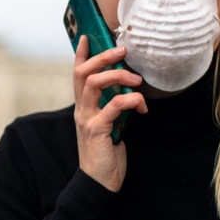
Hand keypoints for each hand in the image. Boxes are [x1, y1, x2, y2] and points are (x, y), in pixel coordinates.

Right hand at [73, 37, 147, 191]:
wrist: (99, 182)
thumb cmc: (107, 153)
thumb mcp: (110, 124)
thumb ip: (113, 106)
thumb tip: (129, 88)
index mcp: (83, 106)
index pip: (77, 74)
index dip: (80, 54)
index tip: (87, 36)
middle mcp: (81, 109)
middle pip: (83, 72)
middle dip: (102, 57)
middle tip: (122, 51)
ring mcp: (87, 119)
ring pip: (94, 83)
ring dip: (117, 76)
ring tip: (136, 80)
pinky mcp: (97, 130)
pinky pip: (113, 106)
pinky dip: (130, 100)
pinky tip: (142, 106)